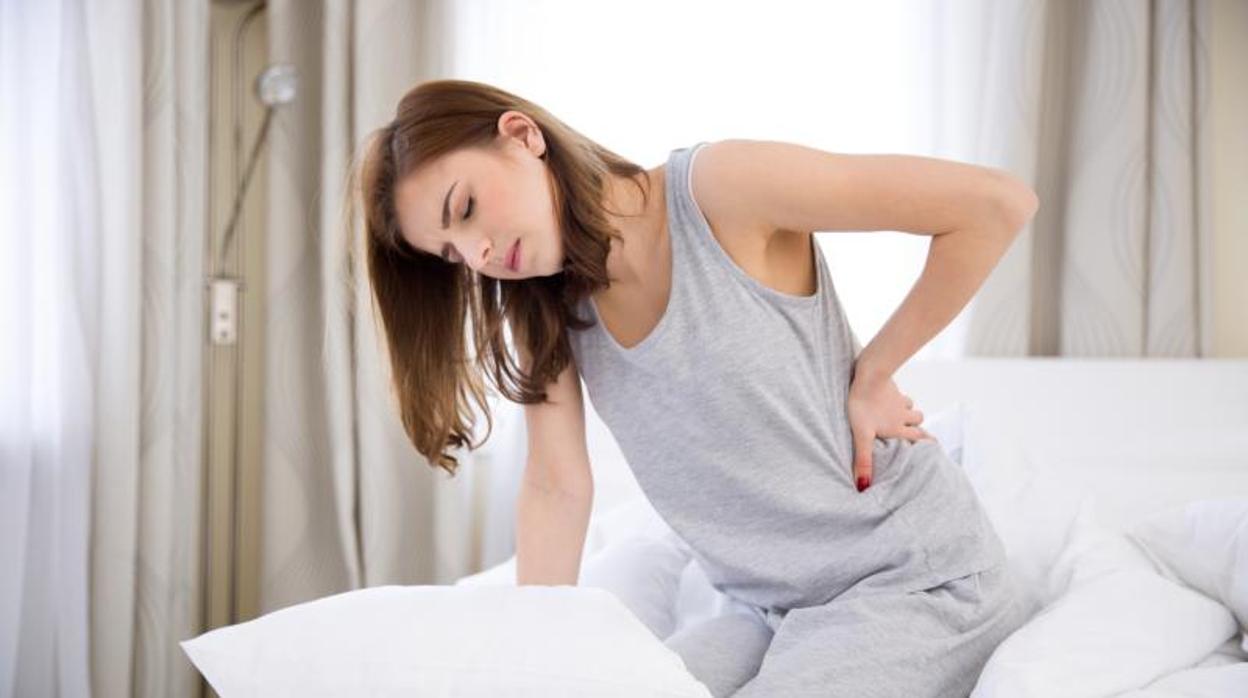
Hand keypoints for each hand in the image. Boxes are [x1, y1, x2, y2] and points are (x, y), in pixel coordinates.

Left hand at [846, 369, 934, 491]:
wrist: (869, 375)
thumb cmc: (863, 406)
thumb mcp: (862, 436)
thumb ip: (863, 460)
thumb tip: (863, 486)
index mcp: (897, 428)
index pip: (919, 438)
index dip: (927, 443)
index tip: (936, 447)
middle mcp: (902, 415)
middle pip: (918, 420)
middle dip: (919, 427)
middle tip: (921, 434)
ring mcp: (897, 399)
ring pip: (911, 406)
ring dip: (909, 411)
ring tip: (902, 416)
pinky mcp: (890, 386)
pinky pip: (899, 393)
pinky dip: (897, 397)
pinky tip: (889, 397)